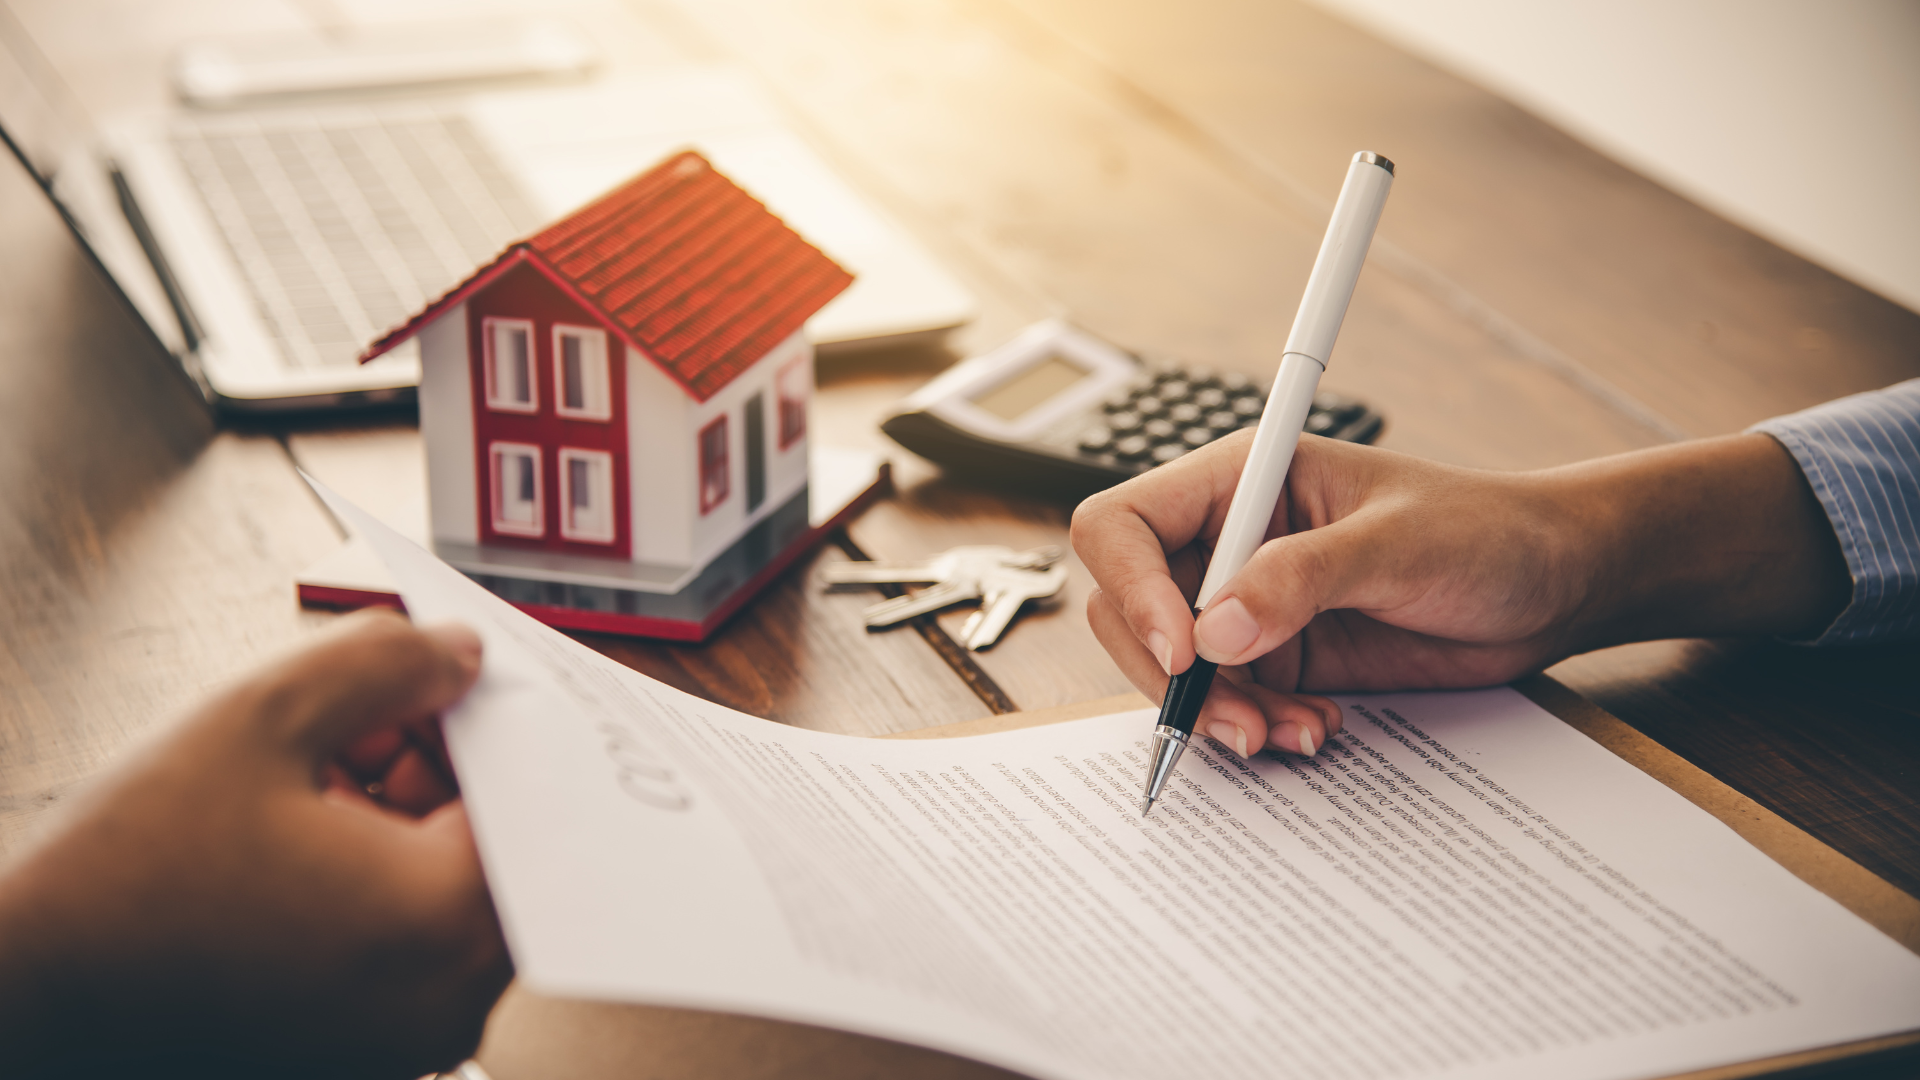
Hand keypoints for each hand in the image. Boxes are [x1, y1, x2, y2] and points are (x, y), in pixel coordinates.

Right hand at [0, 609, 511, 1077]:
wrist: (24, 1008)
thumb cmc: (125, 879)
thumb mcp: (259, 717)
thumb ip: (385, 664)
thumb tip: (462, 653)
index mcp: (446, 923)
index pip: (531, 794)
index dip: (486, 721)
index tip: (445, 677)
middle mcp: (451, 1002)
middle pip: (496, 844)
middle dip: (440, 764)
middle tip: (363, 717)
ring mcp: (410, 1039)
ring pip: (449, 891)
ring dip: (403, 817)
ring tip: (311, 778)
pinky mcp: (366, 1053)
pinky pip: (409, 942)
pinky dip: (376, 879)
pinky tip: (296, 838)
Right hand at [1071, 430, 1847, 760]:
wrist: (1552, 588)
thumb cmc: (1489, 532)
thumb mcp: (1399, 543)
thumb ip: (1303, 577)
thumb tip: (1214, 628)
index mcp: (1239, 481)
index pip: (1124, 523)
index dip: (1132, 587)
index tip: (1183, 648)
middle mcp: (1227, 542)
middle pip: (1128, 609)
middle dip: (1170, 673)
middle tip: (1235, 715)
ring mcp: (1246, 606)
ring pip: (1170, 671)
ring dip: (1215, 713)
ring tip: (1289, 732)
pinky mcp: (1275, 660)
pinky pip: (1225, 705)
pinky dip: (1252, 729)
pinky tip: (1312, 729)